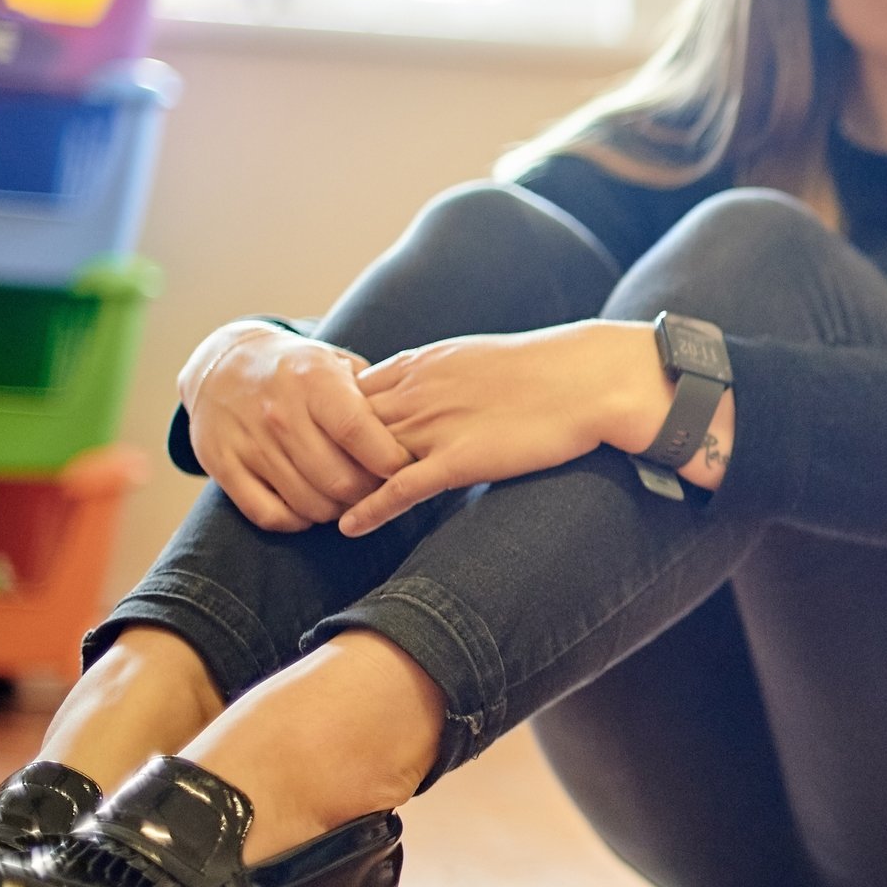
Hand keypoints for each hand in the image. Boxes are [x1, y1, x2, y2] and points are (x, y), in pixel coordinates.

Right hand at [181, 321, 412, 532]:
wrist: (222, 364)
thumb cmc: (297, 370)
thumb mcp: (336, 364)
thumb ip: (374, 396)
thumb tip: (414, 434)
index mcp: (314, 382)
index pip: (359, 433)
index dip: (390, 461)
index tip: (406, 469)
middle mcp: (279, 413)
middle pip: (339, 480)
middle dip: (369, 495)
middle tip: (379, 490)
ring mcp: (249, 442)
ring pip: (308, 503)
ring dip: (338, 511)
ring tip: (348, 498)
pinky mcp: (222, 465)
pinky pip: (269, 515)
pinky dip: (298, 521)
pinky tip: (311, 508)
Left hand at [340, 321, 653, 536]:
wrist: (586, 378)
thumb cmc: (546, 368)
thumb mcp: (478, 359)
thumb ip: (443, 376)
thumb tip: (432, 390)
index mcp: (419, 365)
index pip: (349, 393)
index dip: (327, 420)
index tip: (315, 442)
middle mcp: (417, 393)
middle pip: (343, 427)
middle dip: (317, 453)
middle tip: (299, 483)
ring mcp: (435, 426)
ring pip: (364, 459)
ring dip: (337, 486)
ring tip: (314, 512)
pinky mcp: (459, 458)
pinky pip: (400, 488)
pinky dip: (370, 509)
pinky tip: (350, 527)